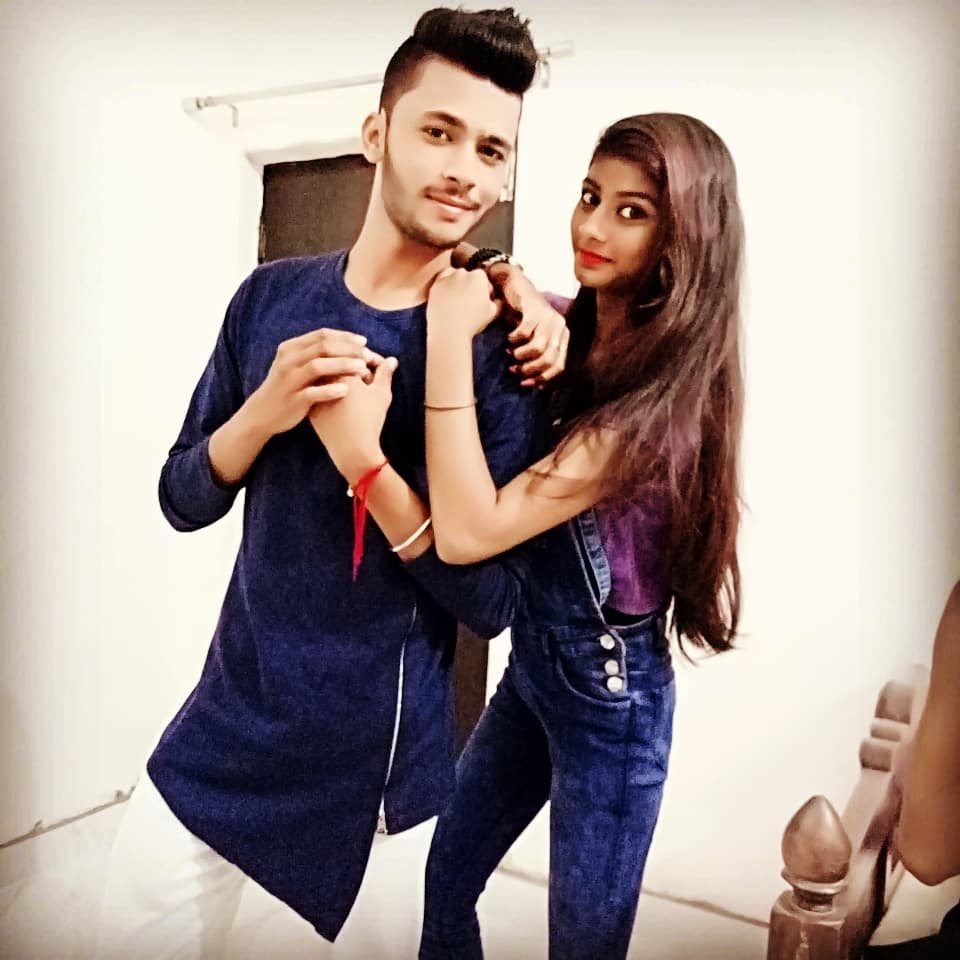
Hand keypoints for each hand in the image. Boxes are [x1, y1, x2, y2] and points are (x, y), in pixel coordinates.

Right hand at [246, 328, 380, 437]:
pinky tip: (347, 390)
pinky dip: (330, 390)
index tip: (364, 342)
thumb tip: (345, 343)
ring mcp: (289, 380)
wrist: (262, 413)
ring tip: (363, 370)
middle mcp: (288, 361)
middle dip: (349, 350)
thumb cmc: (286, 387)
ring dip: (343, 365)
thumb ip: (314, 353)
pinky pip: (313, 393)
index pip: (322, 335)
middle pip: (323, 347)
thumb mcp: (294, 364)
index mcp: (290, 348)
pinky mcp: (292, 400)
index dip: (345, 337)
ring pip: (318, 366)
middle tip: (368, 356)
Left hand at [308, 355, 397, 483]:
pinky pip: (323, 392)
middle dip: (356, 365)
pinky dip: (334, 391)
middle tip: (370, 377)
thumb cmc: (370, 420)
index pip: (355, 354)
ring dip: (343, 377)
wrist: (352, 450)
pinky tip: (347, 400)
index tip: (380, 368)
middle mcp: (323, 378)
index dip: (371, 359)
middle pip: (339, 362)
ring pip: (329, 376)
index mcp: (341, 370)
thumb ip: (385, 373)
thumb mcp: (382, 393)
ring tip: (360, 389)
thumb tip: (391, 360)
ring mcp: (314, 393)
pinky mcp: (311, 407)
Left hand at [426, 267, 498, 339]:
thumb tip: (498, 299)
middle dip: (470, 287)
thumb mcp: (493, 312)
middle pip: (468, 277)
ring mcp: (446, 278)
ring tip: (457, 303)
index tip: (481, 302)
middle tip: (468, 304)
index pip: (483, 280)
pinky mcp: (434, 286)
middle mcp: (462, 272)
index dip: (484, 292)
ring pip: (454, 277)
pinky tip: (448, 301)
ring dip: (457, 286)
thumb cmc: (472, 323)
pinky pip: (442, 283)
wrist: (449, 332)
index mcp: (479, 276)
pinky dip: (445, 288)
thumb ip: (498, 301)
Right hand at [496, 267, 569, 387]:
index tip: (525, 383)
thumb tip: (533, 384)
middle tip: (515, 368)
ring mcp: (549, 318)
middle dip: (530, 369)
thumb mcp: (534, 338)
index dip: (542, 378)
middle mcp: (560, 327)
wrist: (516, 286)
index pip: (559, 366)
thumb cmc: (523, 316)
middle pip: (549, 359)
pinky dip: (515, 339)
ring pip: (539, 348)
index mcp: (563, 337)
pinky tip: (510, 339)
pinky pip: (526, 332)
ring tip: (511, 354)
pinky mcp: (535, 310)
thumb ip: (537, 357)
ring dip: (522, 355)